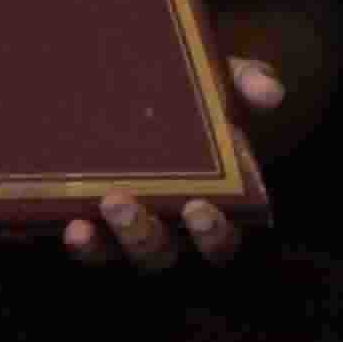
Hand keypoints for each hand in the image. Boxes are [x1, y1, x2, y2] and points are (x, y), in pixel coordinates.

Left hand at [64, 56, 282, 271]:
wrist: (123, 86)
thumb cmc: (185, 98)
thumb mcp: (215, 84)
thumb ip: (244, 82)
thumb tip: (270, 91)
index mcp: (210, 206)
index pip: (221, 239)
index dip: (213, 234)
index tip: (198, 208)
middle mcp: (170, 232)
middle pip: (163, 256)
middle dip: (144, 237)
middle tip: (122, 202)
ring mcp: (127, 236)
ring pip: (122, 259)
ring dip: (111, 239)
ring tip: (102, 200)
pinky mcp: (93, 231)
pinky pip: (89, 251)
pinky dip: (84, 244)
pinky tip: (73, 225)